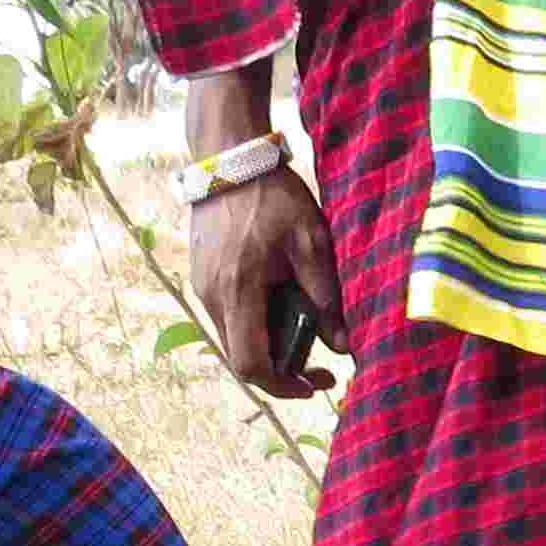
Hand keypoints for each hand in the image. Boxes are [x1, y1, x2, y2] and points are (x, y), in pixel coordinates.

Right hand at [187, 166, 343, 398]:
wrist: (228, 160)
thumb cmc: (272, 196)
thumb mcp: (311, 242)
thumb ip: (326, 297)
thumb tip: (342, 345)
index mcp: (238, 290)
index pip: (251, 364)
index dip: (283, 386)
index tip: (315, 385)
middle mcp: (212, 297)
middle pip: (242, 359)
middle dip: (281, 371)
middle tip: (319, 367)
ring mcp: (202, 289)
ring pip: (235, 341)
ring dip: (269, 349)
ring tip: (305, 337)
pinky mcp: (203, 279)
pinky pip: (230, 319)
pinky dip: (256, 328)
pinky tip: (282, 311)